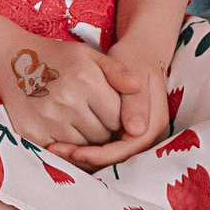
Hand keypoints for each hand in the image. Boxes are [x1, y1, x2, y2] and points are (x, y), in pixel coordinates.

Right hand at [0, 34, 139, 153]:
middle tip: (93, 118)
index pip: (118, 118)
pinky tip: (62, 131)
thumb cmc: (55, 56)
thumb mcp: (88, 55)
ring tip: (77, 123)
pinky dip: (64, 146)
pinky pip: (60, 152)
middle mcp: (68, 101)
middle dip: (103, 131)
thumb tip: (139, 88)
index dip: (117, 119)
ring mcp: (48, 119)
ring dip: (85, 141)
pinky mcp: (31, 133)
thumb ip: (117, 71)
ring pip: (83, 147)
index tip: (109, 113)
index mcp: (86, 80)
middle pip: (102, 136)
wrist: (10, 59)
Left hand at [57, 33, 171, 170]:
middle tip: (58, 152)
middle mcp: (145, 134)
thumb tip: (135, 130)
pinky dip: (84, 147)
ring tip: (56, 149)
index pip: (127, 150)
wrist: (140, 51)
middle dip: (87, 159)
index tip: (76, 152)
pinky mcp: (121, 131)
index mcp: (153, 124)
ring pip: (107, 156)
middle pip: (116, 158)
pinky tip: (63, 144)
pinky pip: (103, 147)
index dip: (101, 154)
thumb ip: (136, 103)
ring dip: (82, 156)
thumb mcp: (135, 73)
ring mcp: (134, 134)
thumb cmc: (134, 58)